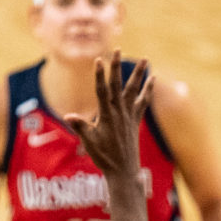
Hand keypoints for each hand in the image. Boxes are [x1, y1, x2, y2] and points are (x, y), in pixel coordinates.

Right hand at [61, 53, 151, 181]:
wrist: (124, 171)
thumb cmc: (104, 157)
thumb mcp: (89, 142)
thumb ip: (80, 127)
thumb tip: (68, 116)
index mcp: (106, 116)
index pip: (102, 91)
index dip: (100, 75)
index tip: (99, 60)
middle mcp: (119, 113)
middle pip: (118, 85)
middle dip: (116, 67)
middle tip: (117, 50)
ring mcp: (129, 116)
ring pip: (134, 90)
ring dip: (139, 74)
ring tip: (145, 59)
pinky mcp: (136, 121)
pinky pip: (143, 102)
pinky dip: (148, 90)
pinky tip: (153, 79)